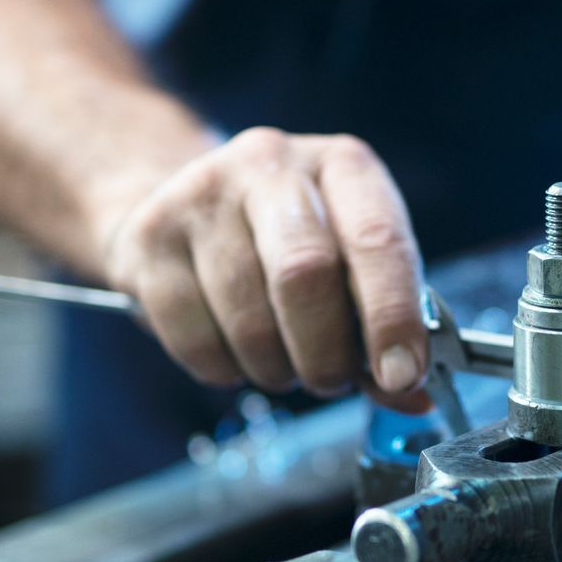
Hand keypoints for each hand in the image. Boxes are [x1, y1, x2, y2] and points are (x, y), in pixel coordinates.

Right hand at [99, 127, 429, 409]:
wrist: (183, 204)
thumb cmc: (288, 243)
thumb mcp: (349, 264)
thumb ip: (383, 326)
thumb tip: (413, 397)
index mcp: (343, 166)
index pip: (378, 239)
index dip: (393, 316)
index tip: (401, 376)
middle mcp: (272, 164)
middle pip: (305, 273)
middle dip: (326, 353)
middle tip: (330, 381)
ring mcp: (202, 195)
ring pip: (248, 318)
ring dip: (275, 368)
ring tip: (281, 363)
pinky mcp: (149, 237)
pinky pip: (194, 338)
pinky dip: (225, 370)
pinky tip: (234, 354)